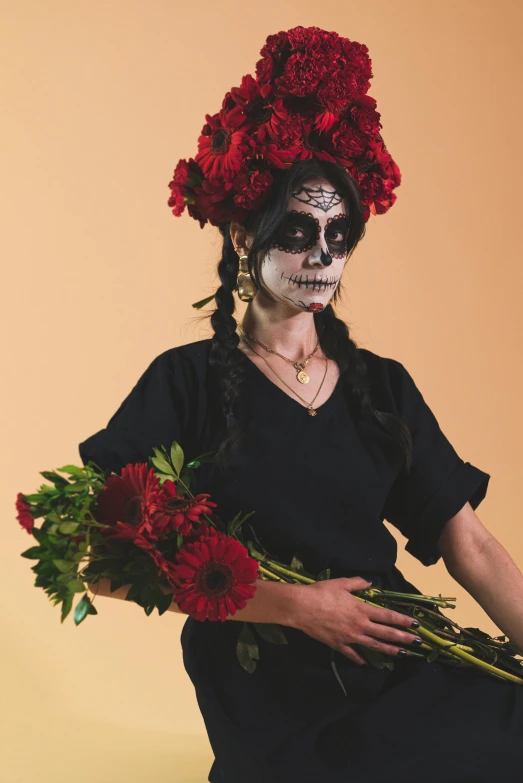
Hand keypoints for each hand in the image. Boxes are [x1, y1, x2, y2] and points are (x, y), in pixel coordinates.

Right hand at [290, 576, 420, 664]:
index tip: (416, 624)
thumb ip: (357, 583)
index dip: (403, 620)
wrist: (301, 607)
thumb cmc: (321, 593)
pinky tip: (366, 663)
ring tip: (402, 654)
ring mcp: (350, 637)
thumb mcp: (341, 583)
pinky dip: (359, 659)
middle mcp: (359, 625)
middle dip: (403, 638)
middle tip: (418, 643)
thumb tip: (370, 583)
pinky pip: (351, 654)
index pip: (387, 616)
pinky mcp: (338, 645)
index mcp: (361, 609)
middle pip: (385, 633)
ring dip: (389, 650)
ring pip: (374, 646)